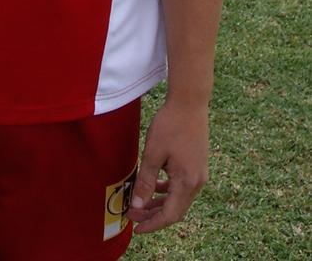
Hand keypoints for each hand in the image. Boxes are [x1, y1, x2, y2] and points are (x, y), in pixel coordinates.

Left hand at [128, 99, 209, 234]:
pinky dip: (168, 190)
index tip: (135, 228)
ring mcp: (199, 174)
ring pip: (178, 198)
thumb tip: (138, 206)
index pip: (170, 215)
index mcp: (187, 182)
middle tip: (132, 216)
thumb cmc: (170, 124)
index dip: (152, 224)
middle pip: (175, 209)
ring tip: (140, 203)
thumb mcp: (153, 153)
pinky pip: (182, 186)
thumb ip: (146, 182)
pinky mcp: (197, 165)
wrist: (190, 102)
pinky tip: (154, 185)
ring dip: (160, 203)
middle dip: (153, 215)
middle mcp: (198, 182)